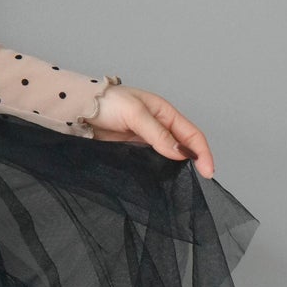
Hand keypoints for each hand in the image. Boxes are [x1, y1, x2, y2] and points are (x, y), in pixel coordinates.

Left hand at [86, 84, 214, 177]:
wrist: (78, 109)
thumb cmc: (106, 103)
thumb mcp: (135, 114)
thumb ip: (157, 134)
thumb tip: (180, 153)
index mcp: (165, 112)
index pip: (192, 134)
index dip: (203, 153)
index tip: (208, 172)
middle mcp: (159, 126)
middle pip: (184, 147)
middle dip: (194, 162)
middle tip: (198, 181)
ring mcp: (146, 139)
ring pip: (169, 157)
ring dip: (176, 168)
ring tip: (181, 183)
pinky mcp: (133, 150)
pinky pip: (152, 162)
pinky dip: (159, 171)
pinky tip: (160, 180)